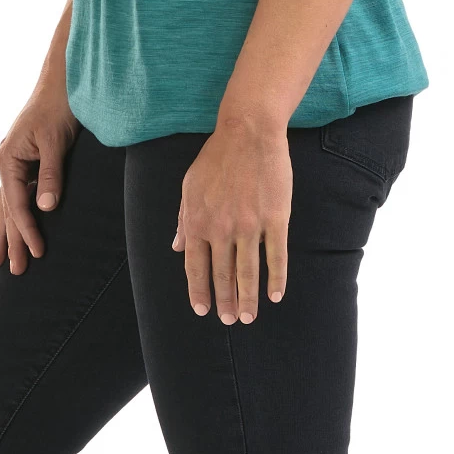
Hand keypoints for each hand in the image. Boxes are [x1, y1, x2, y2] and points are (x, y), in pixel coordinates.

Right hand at [0, 80, 79, 274]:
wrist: (61, 81)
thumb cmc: (58, 107)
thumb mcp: (56, 141)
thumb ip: (50, 175)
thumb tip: (46, 209)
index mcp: (7, 159)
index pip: (16, 204)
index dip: (27, 230)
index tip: (38, 253)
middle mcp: (5, 162)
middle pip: (4, 209)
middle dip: (9, 240)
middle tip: (13, 271)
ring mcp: (13, 161)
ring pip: (6, 204)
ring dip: (4, 231)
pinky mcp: (24, 160)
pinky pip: (16, 193)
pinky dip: (13, 213)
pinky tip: (9, 226)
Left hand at [171, 119, 291, 322]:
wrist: (248, 132)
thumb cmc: (216, 157)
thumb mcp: (189, 186)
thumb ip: (184, 219)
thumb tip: (178, 247)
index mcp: (199, 221)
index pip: (196, 266)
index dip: (199, 290)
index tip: (202, 310)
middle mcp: (222, 228)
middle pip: (223, 275)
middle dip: (226, 301)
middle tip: (230, 320)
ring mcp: (250, 225)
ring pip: (248, 272)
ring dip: (249, 298)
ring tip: (249, 318)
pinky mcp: (275, 219)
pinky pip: (276, 256)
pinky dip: (276, 279)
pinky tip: (274, 295)